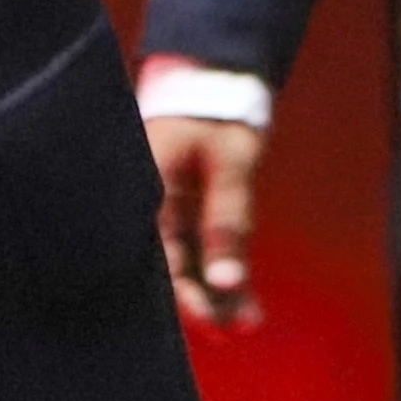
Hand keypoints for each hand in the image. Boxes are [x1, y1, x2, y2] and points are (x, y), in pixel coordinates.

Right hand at [149, 115, 264, 327]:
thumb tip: (226, 282)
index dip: (187, 296)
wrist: (211, 69)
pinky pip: (200, 243)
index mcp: (149, 189)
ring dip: (218, 289)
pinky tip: (244, 298)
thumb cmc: (216, 110)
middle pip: (173, 265)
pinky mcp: (187, 203)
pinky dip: (221, 267)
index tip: (215, 326)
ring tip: (250, 322)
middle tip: (239, 331)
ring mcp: (170, 204)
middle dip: (205, 301)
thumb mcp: (228, 162)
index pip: (162, 258)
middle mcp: (153, 202)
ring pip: (190, 259)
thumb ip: (227, 221)